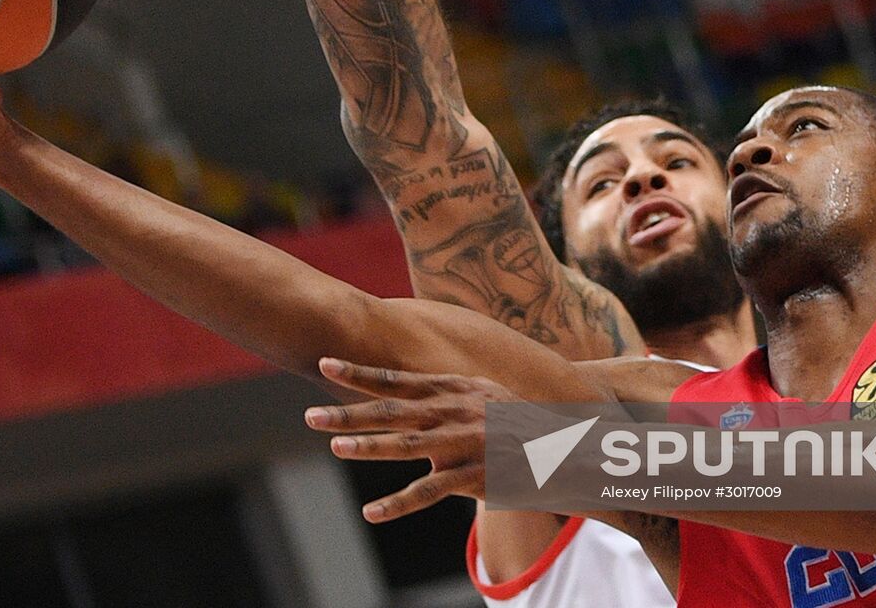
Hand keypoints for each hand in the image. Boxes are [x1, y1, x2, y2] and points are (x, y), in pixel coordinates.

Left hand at [304, 357, 516, 520]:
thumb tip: (408, 385)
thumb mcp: (483, 395)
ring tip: (336, 447)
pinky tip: (372, 511)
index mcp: (454, 389)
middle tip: (311, 415)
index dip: (360, 373)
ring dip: (369, 446)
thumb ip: (446, 391)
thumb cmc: (516, 424)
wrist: (565, 452)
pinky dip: (398, 503)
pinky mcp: (475, 477)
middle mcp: (456, 411)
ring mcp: (466, 443)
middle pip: (394, 410)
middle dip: (350, 412)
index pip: (398, 379)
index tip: (325, 364)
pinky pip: (430, 491)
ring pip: (408, 446)